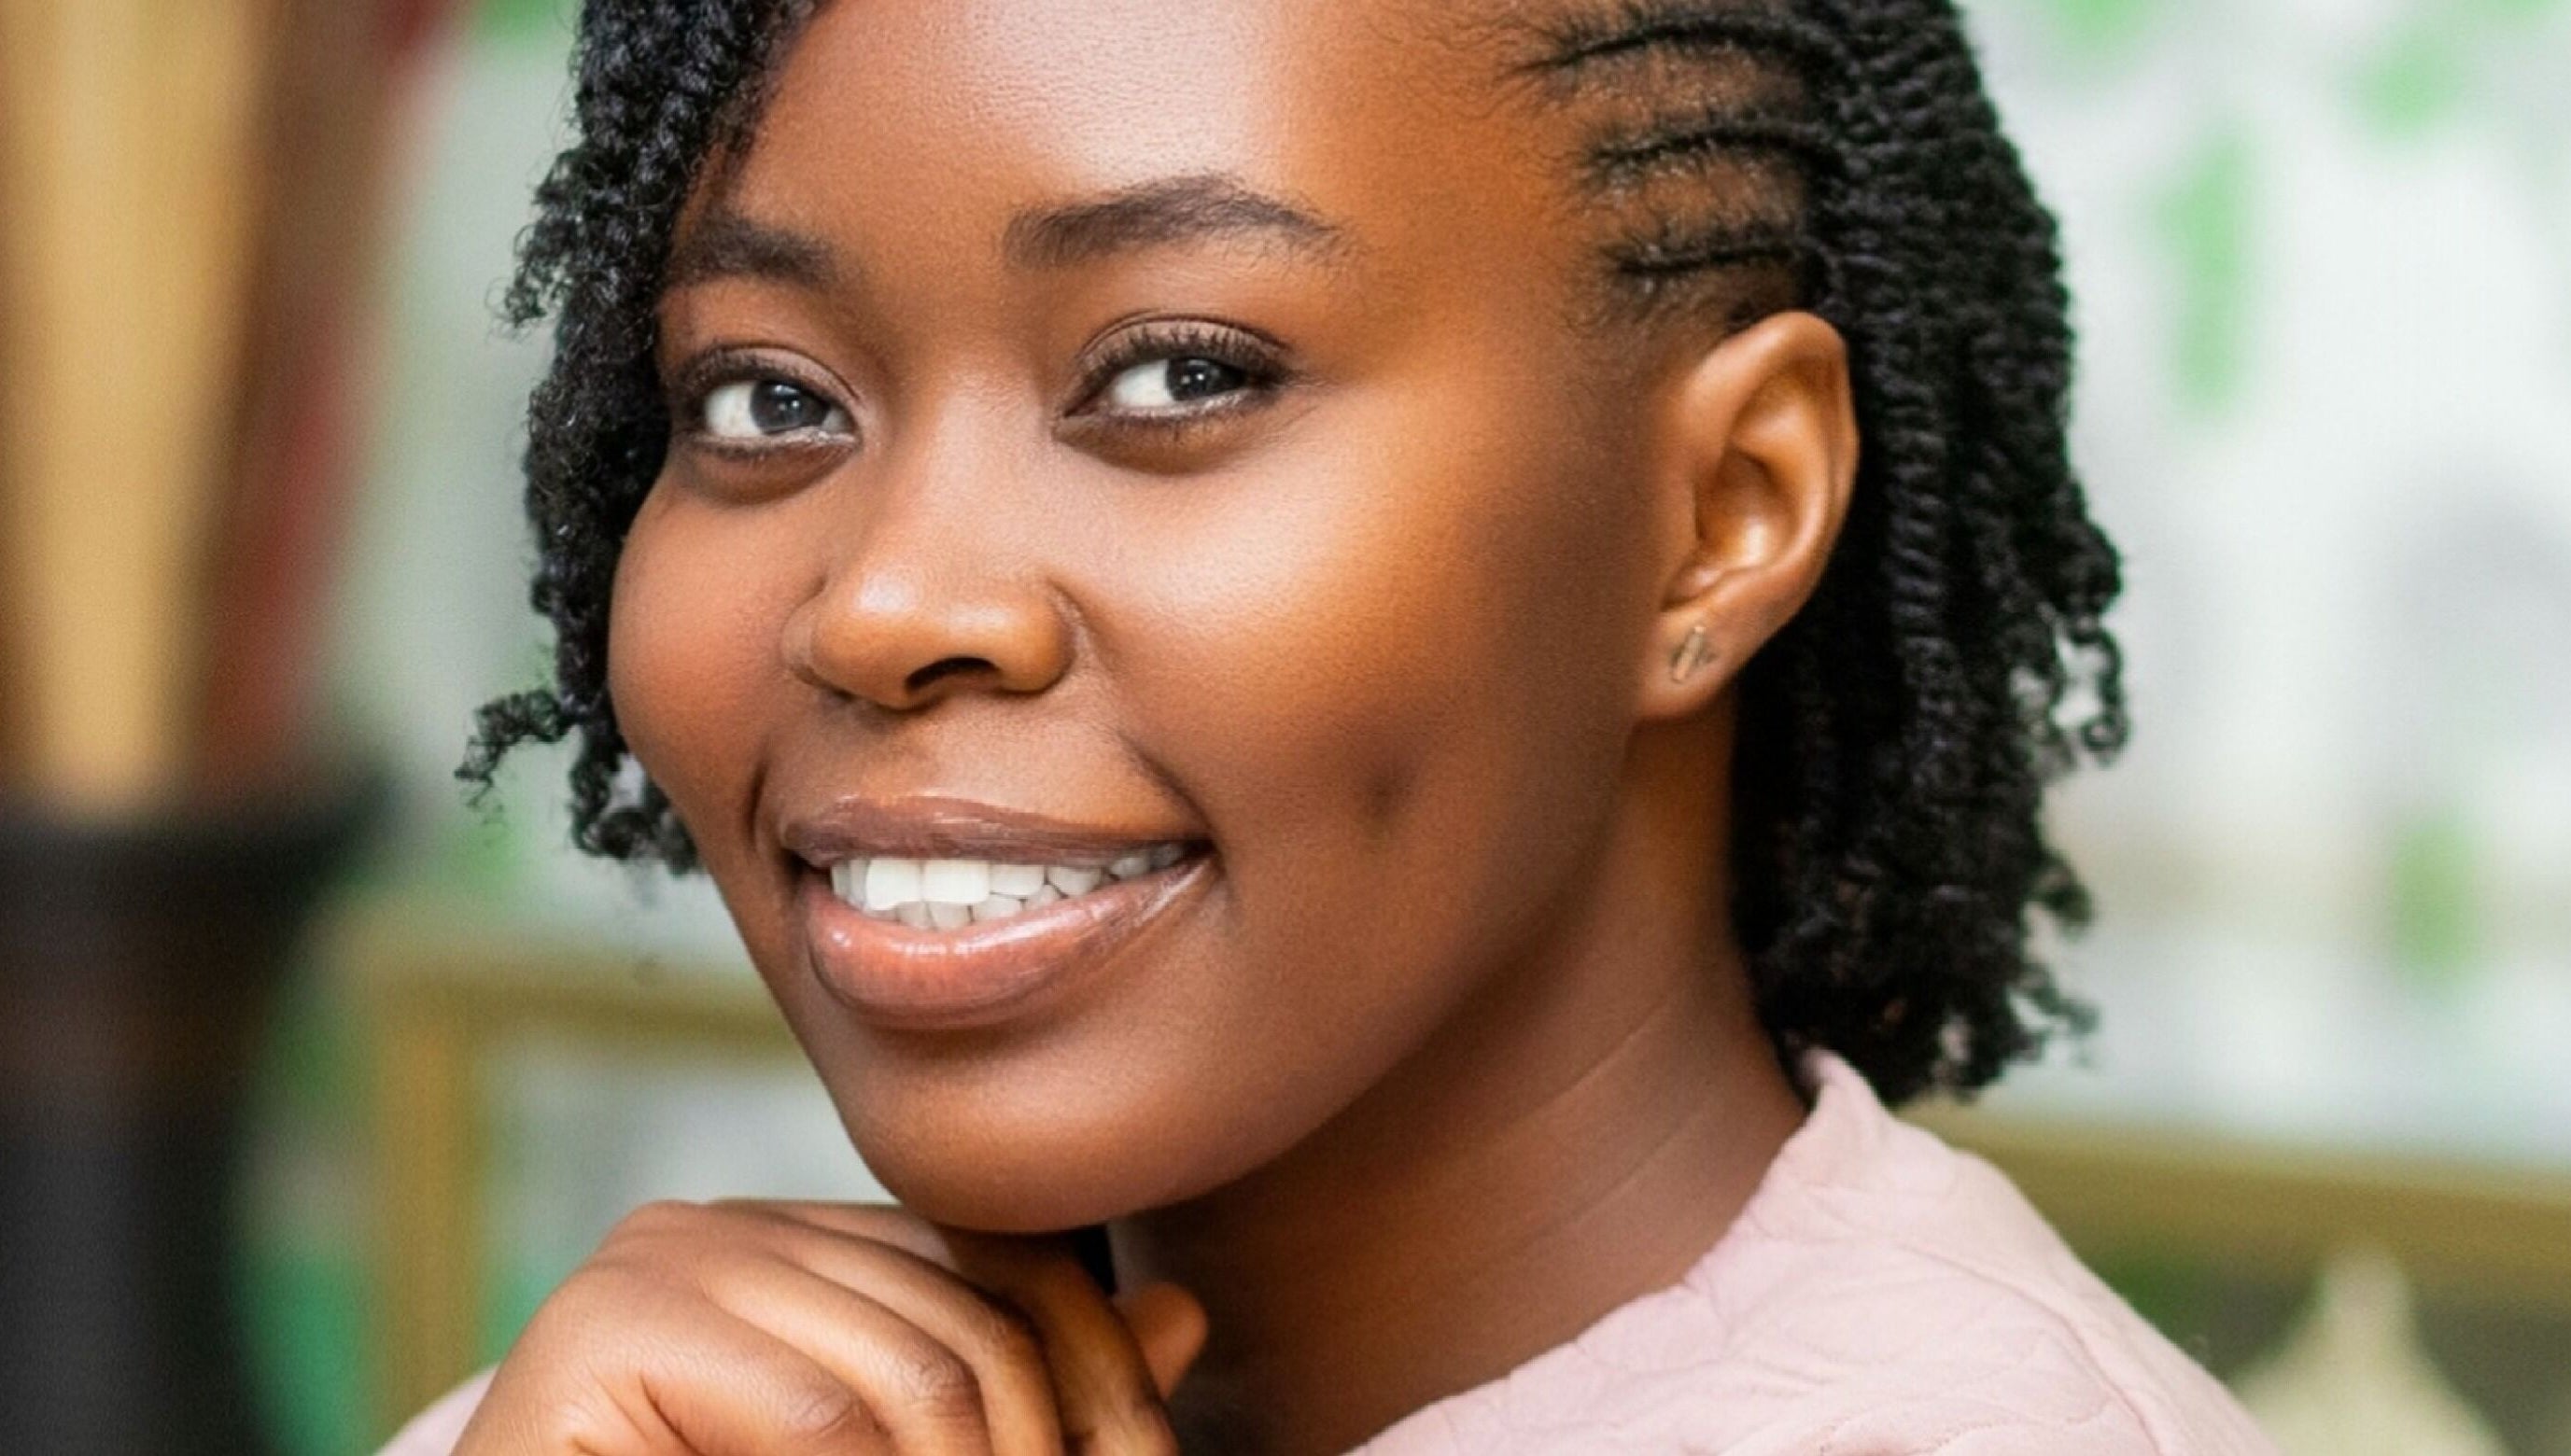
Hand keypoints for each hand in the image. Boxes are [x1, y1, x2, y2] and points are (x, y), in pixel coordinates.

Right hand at [452, 1200, 1206, 1454]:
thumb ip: (1024, 1399)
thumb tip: (1182, 1315)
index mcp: (802, 1245)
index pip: (1008, 1267)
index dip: (1100, 1378)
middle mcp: (725, 1225)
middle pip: (972, 1321)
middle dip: (1048, 1447)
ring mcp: (655, 1261)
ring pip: (913, 1376)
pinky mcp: (600, 1329)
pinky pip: (815, 1413)